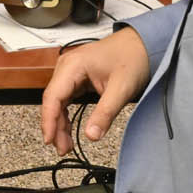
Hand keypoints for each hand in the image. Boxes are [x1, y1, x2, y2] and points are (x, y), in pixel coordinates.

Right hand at [40, 27, 149, 154]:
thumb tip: (91, 135)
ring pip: (58, 102)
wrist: (144, 44)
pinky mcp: (77, 78)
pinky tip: (69, 129)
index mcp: (73, 65)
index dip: (48, 121)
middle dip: (55, 127)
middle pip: (53, 101)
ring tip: (66, 144)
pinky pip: (66, 99)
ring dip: (60, 123)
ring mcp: (71, 72)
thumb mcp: (121, 89)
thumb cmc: (133, 57)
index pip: (52, 97)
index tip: (50, 140)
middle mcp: (67, 66)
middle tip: (63, 148)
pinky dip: (66, 115)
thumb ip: (105, 113)